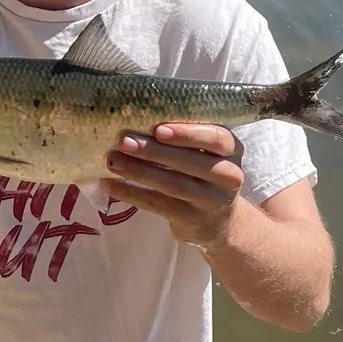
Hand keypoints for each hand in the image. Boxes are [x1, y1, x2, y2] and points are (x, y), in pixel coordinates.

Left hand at [102, 123, 244, 247]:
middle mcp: (228, 175)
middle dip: (154, 151)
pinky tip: (110, 185)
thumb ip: (185, 138)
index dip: (187, 134)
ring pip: (172, 184)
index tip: (158, 129)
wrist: (221, 222)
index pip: (216, 138)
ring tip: (112, 161)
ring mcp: (211, 201)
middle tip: (124, 141)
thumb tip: (137, 119)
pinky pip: (158, 204)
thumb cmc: (204, 174)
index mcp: (232, 150)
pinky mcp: (192, 220)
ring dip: (138, 171)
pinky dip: (131, 193)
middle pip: (189, 161)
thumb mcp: (206, 153)